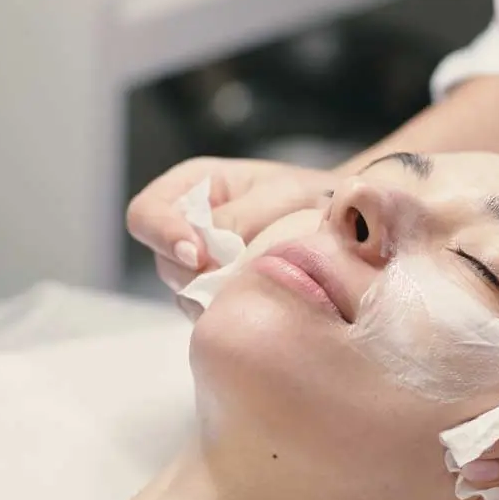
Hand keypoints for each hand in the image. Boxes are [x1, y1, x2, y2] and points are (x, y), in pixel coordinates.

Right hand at [126, 157, 337, 291]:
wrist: (352, 225)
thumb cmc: (313, 196)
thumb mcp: (280, 195)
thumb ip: (239, 219)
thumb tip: (205, 254)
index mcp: (193, 187)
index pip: (146, 213)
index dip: (163, 234)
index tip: (196, 254)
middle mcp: (189, 228)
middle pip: (164, 260)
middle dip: (198, 271)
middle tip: (240, 273)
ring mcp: (203, 268)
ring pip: (186, 291)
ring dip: (218, 293)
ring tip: (262, 282)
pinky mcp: (221, 297)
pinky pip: (211, 312)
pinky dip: (232, 310)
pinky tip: (263, 299)